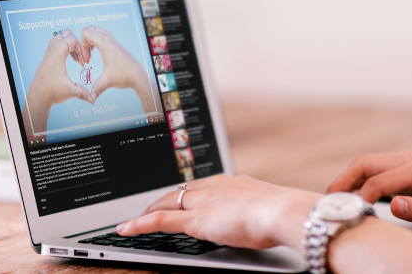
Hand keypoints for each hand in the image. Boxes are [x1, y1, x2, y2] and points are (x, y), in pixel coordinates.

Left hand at [22, 29, 93, 138]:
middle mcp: (52, 49)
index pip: (72, 39)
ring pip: (61, 37)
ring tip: (77, 58)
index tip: (83, 62)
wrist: (38, 95)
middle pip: (66, 33)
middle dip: (77, 42)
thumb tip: (93, 100)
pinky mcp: (48, 56)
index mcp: (57, 53)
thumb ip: (83, 93)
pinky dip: (66, 47)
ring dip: (71, 44)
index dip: (81, 49)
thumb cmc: (52, 91)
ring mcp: (48, 51)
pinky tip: (71, 60)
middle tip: (81, 55)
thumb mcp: (70, 91)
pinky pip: (58, 43)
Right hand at [80, 26, 147, 101]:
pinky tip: (98, 53)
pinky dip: (97, 41)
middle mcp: (109, 40)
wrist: (139, 75)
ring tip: (91, 54)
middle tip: (87, 55)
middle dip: (84, 40)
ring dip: (91, 40)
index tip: (86, 59)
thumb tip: (91, 100)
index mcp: (105, 44)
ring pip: (97, 31)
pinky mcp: (116, 45)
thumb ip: (96, 89)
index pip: (86, 33)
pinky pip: (103, 35)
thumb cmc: (124, 76)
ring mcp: (113, 41)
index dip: (81, 44)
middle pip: (90, 28)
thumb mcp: (107, 82)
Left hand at [116, 175, 320, 250]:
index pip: (200, 185)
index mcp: (232, 182)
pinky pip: (160, 221)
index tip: (181, 197)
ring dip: (149, 210)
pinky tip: (126, 229)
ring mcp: (203, 202)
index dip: (185, 193)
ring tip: (137, 219)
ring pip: (167, 202)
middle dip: (163, 199)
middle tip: (150, 206)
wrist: (284, 212)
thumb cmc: (285, 213)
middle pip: (180, 191)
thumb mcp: (269, 208)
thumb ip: (258, 210)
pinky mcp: (195, 220)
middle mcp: (214, 186)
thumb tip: (262, 217)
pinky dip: (140, 225)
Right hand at [327, 151, 411, 232]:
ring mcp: (404, 161)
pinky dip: (356, 180)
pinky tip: (349, 195)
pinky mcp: (401, 168)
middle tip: (327, 201)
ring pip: (365, 164)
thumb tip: (392, 205)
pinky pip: (372, 169)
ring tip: (333, 199)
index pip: (378, 181)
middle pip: (364, 164)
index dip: (359, 197)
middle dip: (342, 181)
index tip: (347, 213)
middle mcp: (409, 159)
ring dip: (346, 179)